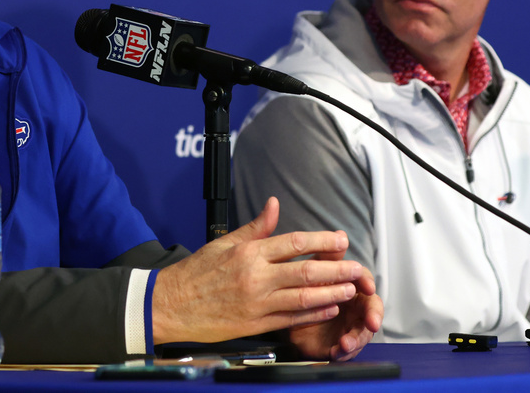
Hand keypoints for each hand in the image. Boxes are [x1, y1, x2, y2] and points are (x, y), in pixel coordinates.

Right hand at [151, 197, 369, 345]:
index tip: (340, 240)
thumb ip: (255, 227)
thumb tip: (274, 205)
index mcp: (249, 253)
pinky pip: (290, 318)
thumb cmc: (196, 273)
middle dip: (337, 269)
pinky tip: (328, 309)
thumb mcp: (224, 242)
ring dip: (331, 293)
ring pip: (303, 297)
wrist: (171, 304)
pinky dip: (312, 314)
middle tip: (357, 266)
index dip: (321, 241)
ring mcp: (257, 302)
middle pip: (305, 270)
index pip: (293, 243)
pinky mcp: (255, 324)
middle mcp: (255, 277)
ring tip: (350, 289)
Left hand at [288, 262, 382, 359]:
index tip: (369, 288)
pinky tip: (338, 351)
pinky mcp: (339, 344)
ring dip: (357, 338)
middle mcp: (354, 308)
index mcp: (351, 287)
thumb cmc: (307, 290)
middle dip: (373, 316)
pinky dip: (343, 352)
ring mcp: (348, 326)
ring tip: (347, 342)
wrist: (287, 316)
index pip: (366, 282)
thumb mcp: (316, 271)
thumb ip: (329, 255)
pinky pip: (345, 351)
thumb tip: (341, 234)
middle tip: (372, 322)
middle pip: (371, 310)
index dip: (368, 284)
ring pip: (361, 333)